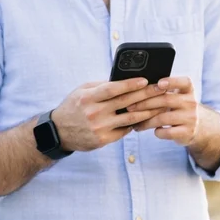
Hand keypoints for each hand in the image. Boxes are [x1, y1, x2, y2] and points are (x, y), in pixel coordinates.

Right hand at [52, 78, 167, 151]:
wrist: (58, 132)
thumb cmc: (73, 107)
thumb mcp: (81, 92)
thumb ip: (100, 86)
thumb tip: (123, 80)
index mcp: (88, 98)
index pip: (112, 89)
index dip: (130, 84)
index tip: (145, 80)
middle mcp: (94, 113)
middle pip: (125, 102)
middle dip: (146, 95)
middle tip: (160, 89)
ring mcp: (99, 128)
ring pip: (129, 119)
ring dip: (147, 112)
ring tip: (160, 106)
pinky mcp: (103, 140)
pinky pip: (124, 131)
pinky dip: (135, 124)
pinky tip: (145, 118)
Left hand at [125, 76, 199, 146]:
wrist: (193, 128)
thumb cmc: (176, 109)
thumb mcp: (175, 97)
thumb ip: (162, 92)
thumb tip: (135, 89)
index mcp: (188, 90)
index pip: (184, 82)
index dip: (172, 81)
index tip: (159, 83)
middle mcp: (191, 102)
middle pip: (166, 100)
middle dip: (145, 104)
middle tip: (130, 107)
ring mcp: (191, 118)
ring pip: (164, 118)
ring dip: (147, 121)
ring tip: (136, 123)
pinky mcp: (188, 132)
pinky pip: (167, 132)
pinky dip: (158, 132)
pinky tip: (154, 131)